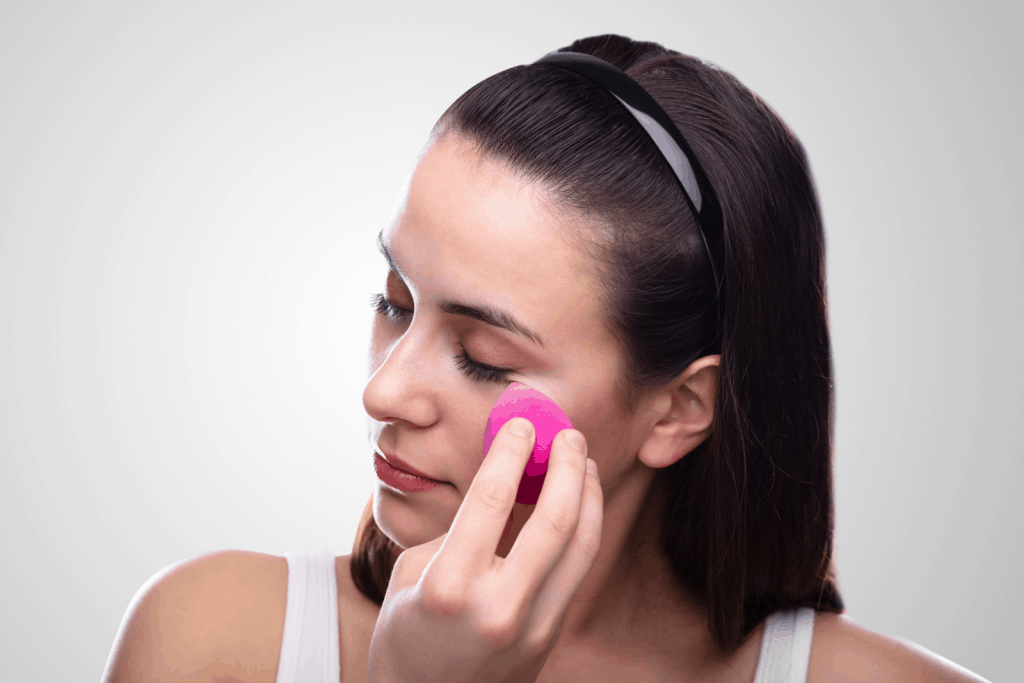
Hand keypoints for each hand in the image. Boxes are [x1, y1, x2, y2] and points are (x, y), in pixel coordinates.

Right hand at [365, 418, 602, 682]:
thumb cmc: (404, 638)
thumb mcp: (412, 576)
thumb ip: (459, 533)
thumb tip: (503, 488)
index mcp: (449, 586)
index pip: (491, 500)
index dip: (511, 452)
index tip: (521, 424)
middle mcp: (497, 606)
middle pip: (554, 519)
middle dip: (568, 466)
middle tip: (569, 435)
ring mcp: (531, 626)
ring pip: (580, 544)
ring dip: (588, 494)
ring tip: (583, 462)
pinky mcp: (549, 635)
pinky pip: (577, 569)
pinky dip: (585, 527)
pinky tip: (581, 503)